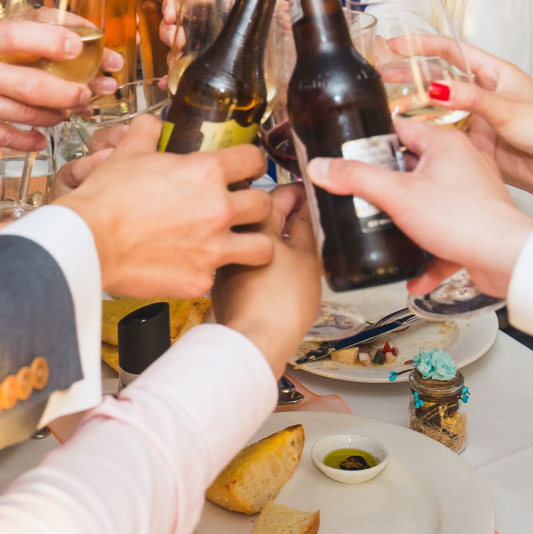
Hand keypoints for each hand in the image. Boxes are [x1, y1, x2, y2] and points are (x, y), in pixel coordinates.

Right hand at [0, 20, 119, 152]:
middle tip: (88, 91)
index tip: (81, 46)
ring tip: (70, 109)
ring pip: (27, 113)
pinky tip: (44, 135)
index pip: (19, 34)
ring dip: (57, 113)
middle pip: (32, 84)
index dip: (55, 40)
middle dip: (70, 91)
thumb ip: (9, 34)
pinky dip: (33, 138)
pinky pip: (10, 137)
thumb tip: (65, 31)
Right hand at [52, 116, 273, 297]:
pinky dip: (211, 271)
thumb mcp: (128, 153)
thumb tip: (151, 124)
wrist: (89, 241)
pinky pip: (221, 275)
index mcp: (206, 173)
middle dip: (255, 204)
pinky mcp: (201, 279)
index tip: (249, 168)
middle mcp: (218, 209)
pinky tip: (196, 265)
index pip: (254, 160)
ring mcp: (213, 248)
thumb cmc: (106, 199)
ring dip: (253, 242)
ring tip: (238, 242)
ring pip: (263, 246)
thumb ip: (147, 133)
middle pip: (264, 204)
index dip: (253, 162)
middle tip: (240, 207)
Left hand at [213, 185, 319, 371]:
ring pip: (253, 236)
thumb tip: (307, 208)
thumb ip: (306, 227)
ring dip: (272, 235)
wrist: (254, 341)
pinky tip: (278, 269)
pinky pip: (244, 257)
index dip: (299, 192)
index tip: (309, 194)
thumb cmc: (280, 304)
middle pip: (262, 212)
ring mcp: (227, 257)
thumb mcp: (306, 258)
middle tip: (306, 217)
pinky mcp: (223, 279)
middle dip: (284, 211)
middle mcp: (234, 236)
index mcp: (256, 223)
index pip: (279, 193)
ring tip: (296, 245)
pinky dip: (262, 257)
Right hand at [307, 117, 532, 298]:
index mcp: (444, 142)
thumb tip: (323, 166)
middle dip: (386, 183)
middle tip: (360, 193)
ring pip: (429, 201)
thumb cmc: (465, 218)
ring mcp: (472, 192)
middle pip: (412, 165)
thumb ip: (356, 178)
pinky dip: (430, 252)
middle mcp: (461, 161)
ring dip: (406, 220)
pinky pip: (446, 233)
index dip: (373, 138)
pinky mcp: (477, 222)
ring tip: (382, 229)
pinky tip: (414, 274)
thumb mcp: (397, 195)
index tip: (351, 151)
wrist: (508, 257)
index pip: (400, 127)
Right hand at [387, 36, 532, 204]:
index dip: (423, 45)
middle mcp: (485, 95)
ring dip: (416, 108)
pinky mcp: (479, 146)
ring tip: (386, 107)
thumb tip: (436, 89)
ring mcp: (480, 121)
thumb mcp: (509, 110)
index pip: (452, 52)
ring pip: (439, 110)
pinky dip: (428, 136)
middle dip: (410, 77)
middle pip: (440, 80)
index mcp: (496, 74)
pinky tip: (409, 136)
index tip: (396, 44)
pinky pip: (447, 137)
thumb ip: (471, 100)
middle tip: (380, 77)